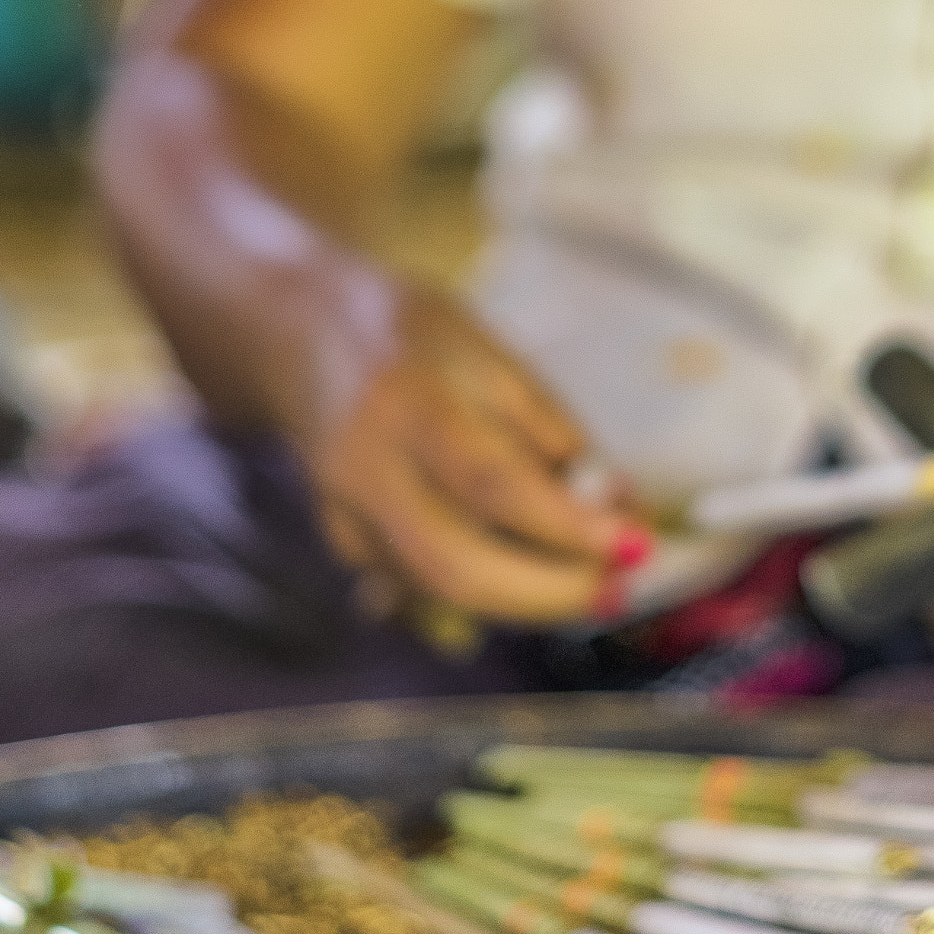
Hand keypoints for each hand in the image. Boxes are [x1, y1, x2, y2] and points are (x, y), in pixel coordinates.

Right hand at [298, 283, 647, 623]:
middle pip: (456, 564)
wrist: (296, 333)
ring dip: (527, 600)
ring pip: (442, 591)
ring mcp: (345, 515)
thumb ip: (556, 437)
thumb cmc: (414, 340)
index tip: (636, 544)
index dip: (568, 526)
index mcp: (407, 402)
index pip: (493, 483)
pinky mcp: (344, 544)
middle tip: (616, 588)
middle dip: (548, 593)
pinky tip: (525, 570)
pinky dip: (487, 591)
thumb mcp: (495, 360)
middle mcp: (364, 468)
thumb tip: (623, 514)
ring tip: (586, 577)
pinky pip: (426, 588)